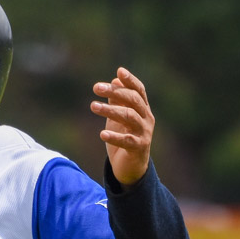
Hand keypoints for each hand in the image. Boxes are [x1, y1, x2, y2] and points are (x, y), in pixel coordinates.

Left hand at [90, 67, 154, 185]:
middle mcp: (146, 119)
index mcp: (142, 110)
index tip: (119, 71)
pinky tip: (102, 134)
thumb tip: (114, 80)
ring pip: (129, 117)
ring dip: (110, 110)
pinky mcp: (139, 148)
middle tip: (96, 87)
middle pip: (133, 101)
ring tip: (93, 106)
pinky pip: (127, 141)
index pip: (139, 91)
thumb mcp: (118, 118)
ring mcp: (144, 133)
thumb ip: (118, 101)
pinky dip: (114, 137)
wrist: (131, 167)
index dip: (130, 81)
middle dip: (115, 92)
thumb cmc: (124, 139)